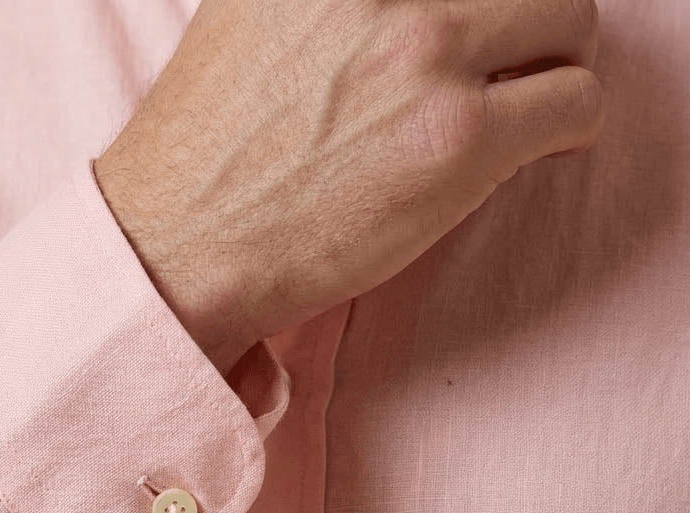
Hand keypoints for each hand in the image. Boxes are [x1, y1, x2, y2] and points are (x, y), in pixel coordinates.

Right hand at [93, 0, 602, 372]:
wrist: (174, 249)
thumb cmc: (202, 153)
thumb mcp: (246, 16)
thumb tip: (392, 7)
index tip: (468, 26)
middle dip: (526, 18)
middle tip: (506, 65)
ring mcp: (426, 50)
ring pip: (570, 19)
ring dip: (554, 65)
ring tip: (520, 111)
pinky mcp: (459, 139)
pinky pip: (577, 104)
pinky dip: (567, 129)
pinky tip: (528, 153)